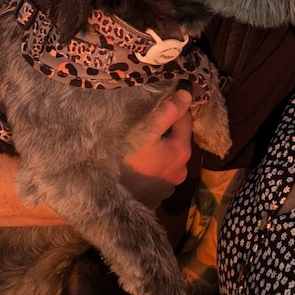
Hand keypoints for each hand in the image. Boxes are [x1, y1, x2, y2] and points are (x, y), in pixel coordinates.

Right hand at [120, 90, 193, 206]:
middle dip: (167, 128)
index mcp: (182, 151)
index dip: (174, 107)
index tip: (159, 101)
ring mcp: (171, 184)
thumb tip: (187, 93)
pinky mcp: (158, 194)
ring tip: (141, 141)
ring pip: (169, 154)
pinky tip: (139, 161)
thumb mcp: (146, 132)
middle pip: (178, 137)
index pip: (186, 118)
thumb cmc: (126, 162)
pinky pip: (160, 170)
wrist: (107, 201)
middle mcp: (182, 169)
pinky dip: (154, 163)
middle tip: (146, 121)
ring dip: (160, 146)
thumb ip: (169, 111)